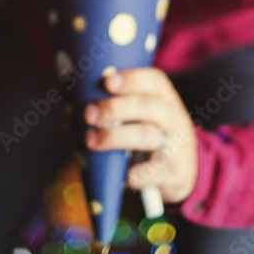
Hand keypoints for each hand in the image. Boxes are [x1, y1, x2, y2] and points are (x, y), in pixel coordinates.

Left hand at [84, 67, 197, 202]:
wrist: (183, 174)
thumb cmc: (151, 138)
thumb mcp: (145, 118)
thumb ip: (118, 109)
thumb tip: (70, 110)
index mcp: (166, 100)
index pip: (155, 81)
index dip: (131, 79)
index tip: (107, 81)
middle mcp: (175, 119)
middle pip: (148, 106)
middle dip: (114, 107)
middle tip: (89, 114)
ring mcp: (177, 146)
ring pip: (146, 135)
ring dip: (113, 137)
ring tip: (90, 140)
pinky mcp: (175, 173)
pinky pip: (146, 172)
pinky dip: (128, 173)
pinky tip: (118, 174)